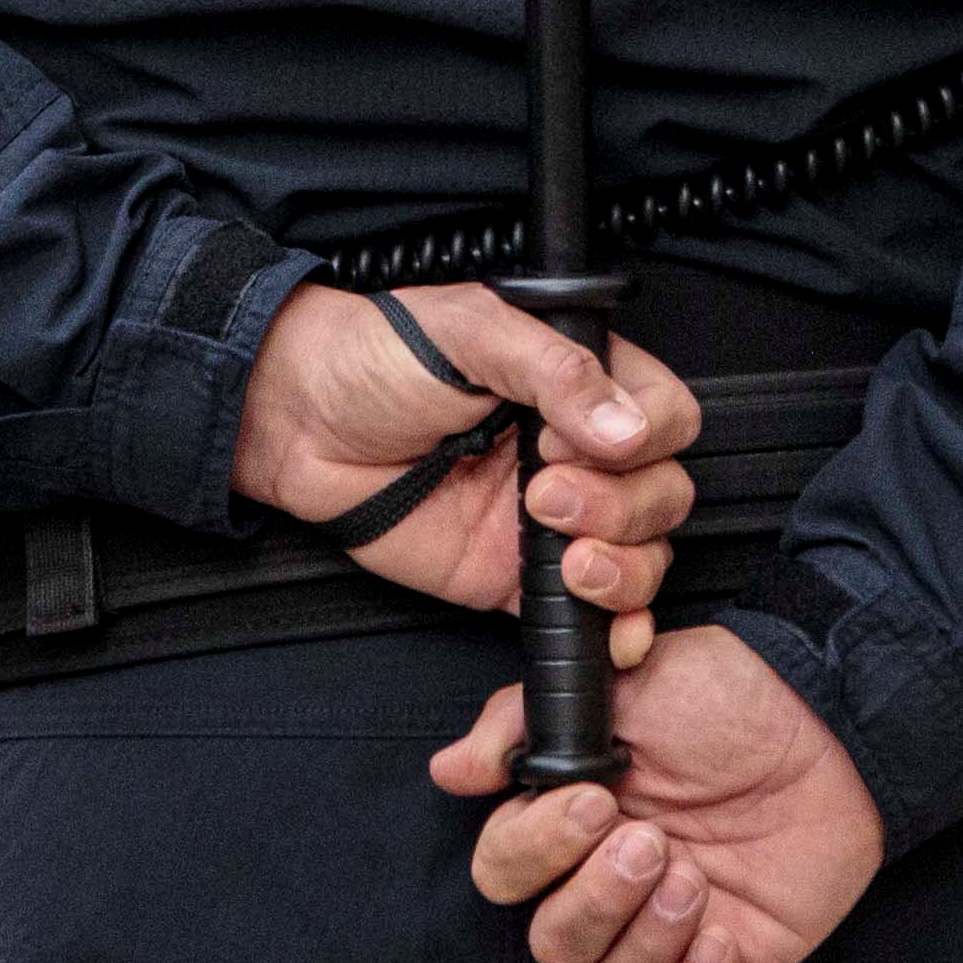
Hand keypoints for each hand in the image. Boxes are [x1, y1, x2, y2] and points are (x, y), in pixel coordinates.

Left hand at [230, 279, 698, 631]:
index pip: (665, 416)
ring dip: (624, 565)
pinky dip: (615, 625)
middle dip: (624, 506)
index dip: (644, 438)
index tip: (577, 443)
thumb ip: (554, 371)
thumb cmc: (375, 355)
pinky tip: (614, 631)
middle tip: (545, 493)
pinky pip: (587, 611)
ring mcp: (553, 520)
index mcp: (579, 385)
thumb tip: (625, 427)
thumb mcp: (470, 331)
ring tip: (563, 553)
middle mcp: (577, 453)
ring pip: (642, 554)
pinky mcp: (514, 577)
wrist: (297, 421)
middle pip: (663, 493)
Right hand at [434, 620, 887, 962]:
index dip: (537, 851)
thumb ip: (527, 722)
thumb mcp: (624, 682)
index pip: (507, 874)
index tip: (594, 800)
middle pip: (554, 946)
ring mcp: (674, 931)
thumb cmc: (729, 695)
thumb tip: (450, 771)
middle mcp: (613, 887)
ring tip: (693, 880)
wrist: (834, 715)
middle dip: (595, 900)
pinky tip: (720, 936)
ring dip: (644, 944)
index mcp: (573, 826)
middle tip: (652, 842)